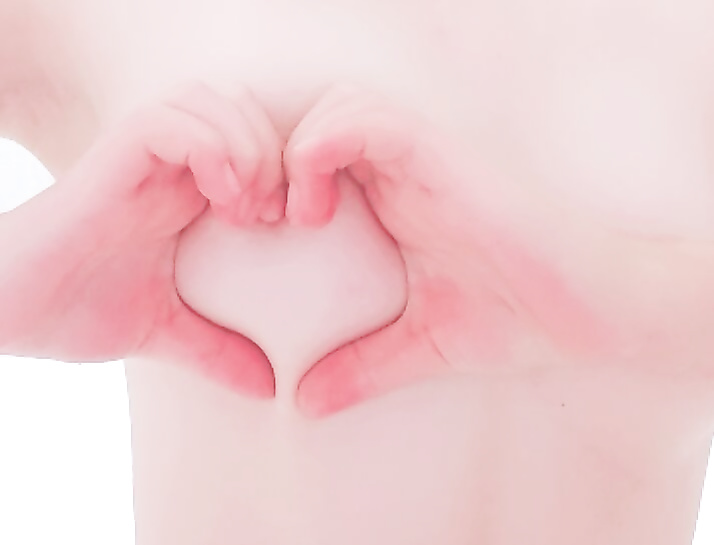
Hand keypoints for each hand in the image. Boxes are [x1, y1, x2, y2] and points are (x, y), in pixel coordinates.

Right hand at [0, 81, 285, 396]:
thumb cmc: (71, 311)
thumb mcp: (163, 331)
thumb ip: (216, 350)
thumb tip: (270, 389)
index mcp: (181, 190)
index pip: (249, 134)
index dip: (282, 167)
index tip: (287, 222)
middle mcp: (163, 164)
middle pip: (238, 104)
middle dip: (272, 151)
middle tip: (272, 213)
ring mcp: (136, 158)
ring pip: (209, 100)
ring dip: (245, 149)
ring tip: (244, 209)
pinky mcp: (108, 160)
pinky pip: (168, 122)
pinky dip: (210, 151)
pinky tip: (219, 201)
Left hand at [284, 83, 713, 416]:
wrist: (591, 311)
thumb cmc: (517, 319)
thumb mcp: (421, 345)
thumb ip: (362, 367)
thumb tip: (305, 404)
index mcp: (396, 198)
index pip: (321, 151)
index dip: (278, 179)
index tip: (263, 232)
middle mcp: (406, 169)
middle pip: (322, 115)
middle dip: (277, 156)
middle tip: (264, 218)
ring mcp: (427, 157)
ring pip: (340, 104)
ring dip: (299, 150)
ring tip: (298, 217)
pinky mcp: (445, 156)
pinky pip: (369, 120)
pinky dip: (326, 149)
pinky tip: (320, 210)